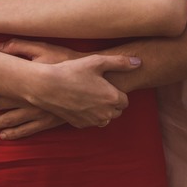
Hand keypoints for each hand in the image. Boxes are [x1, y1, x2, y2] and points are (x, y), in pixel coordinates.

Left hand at [0, 39, 87, 135]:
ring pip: (13, 123)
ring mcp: (40, 113)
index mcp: (27, 83)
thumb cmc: (64, 60)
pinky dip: (15, 133)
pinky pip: (29, 130)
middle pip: (2, 110)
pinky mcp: (49, 120)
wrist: (92, 80)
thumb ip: (17, 47)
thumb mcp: (41, 48)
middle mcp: (31, 101)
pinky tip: (5, 135)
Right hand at [22, 54, 139, 128]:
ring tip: (89, 96)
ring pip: (105, 118)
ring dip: (101, 110)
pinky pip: (91, 122)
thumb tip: (139, 62)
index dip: (116, 91)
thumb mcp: (96, 61)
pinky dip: (89, 115)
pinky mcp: (80, 124)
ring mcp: (92, 120)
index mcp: (112, 97)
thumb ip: (120, 62)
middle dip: (111, 102)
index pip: (125, 100)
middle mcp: (105, 113)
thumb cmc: (72, 70)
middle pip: (117, 111)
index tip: (105, 84)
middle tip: (97, 89)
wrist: (47, 86)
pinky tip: (79, 102)